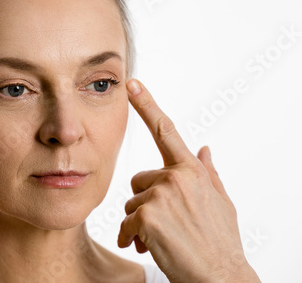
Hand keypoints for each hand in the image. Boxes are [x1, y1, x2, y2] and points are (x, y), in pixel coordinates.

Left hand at [118, 79, 259, 282]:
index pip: (166, 131)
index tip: (132, 84)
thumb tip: (203, 147)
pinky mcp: (147, 214)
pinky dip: (131, 237)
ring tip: (160, 238)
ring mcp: (162, 194)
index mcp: (192, 170)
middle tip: (164, 224)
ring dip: (139, 223)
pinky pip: (126, 223)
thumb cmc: (220, 241)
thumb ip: (208, 172)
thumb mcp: (221, 203)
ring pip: (131, 203)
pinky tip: (146, 247)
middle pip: (138, 181)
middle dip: (145, 203)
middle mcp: (177, 176)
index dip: (147, 105)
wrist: (221, 276)